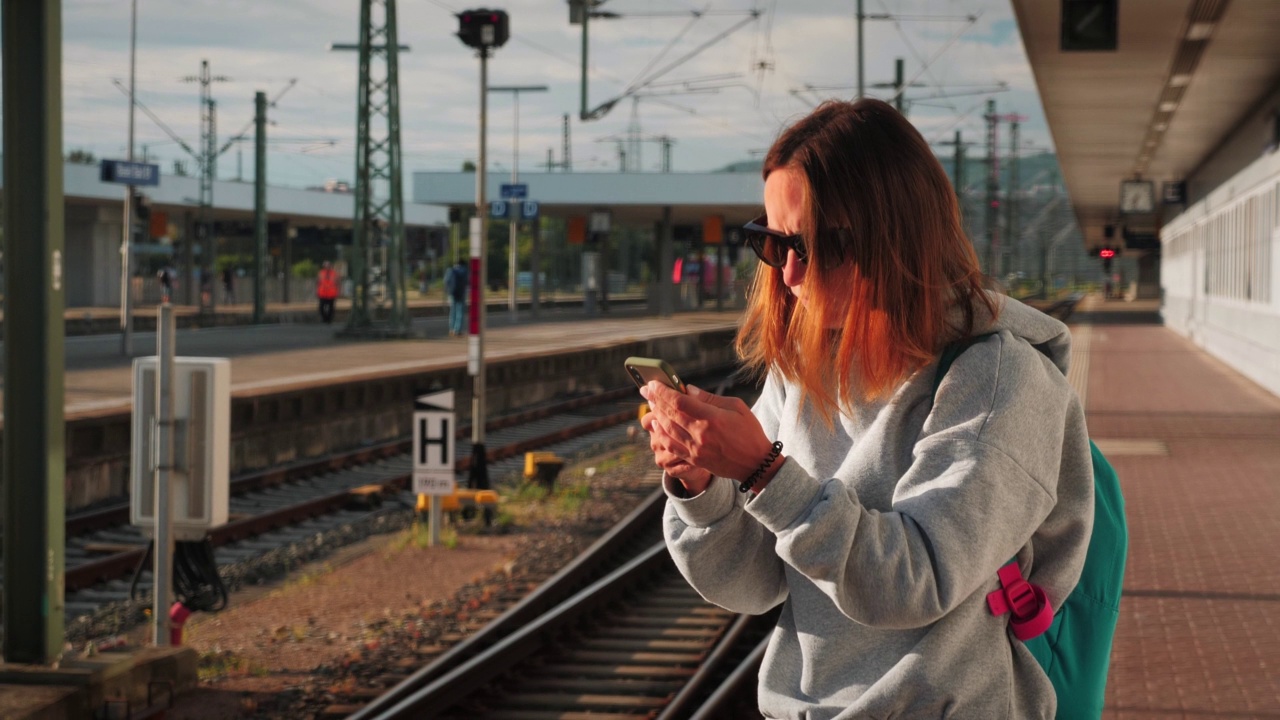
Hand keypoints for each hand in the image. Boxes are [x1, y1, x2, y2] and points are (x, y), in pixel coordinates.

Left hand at [640, 381, 776, 482]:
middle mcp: (700, 435)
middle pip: (670, 414)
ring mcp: (696, 449)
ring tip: (651, 404)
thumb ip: (709, 398)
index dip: (663, 392)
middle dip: (655, 400)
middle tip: (645, 390)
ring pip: (667, 430)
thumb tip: (688, 389)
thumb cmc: (749, 431)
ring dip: (656, 415)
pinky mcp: (694, 460)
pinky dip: (661, 434)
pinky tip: (657, 425)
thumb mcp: (736, 407)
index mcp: (711, 419)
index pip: (679, 402)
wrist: (755, 464)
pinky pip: (672, 446)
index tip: (653, 383)